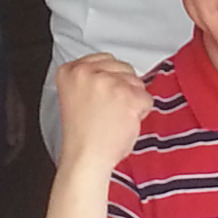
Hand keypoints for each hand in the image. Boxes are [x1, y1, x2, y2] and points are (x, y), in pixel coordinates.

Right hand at [53, 53, 151, 171]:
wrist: (85, 157)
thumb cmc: (83, 134)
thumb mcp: (76, 95)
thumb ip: (90, 78)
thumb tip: (115, 70)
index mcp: (70, 71)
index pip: (104, 59)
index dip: (110, 79)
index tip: (104, 96)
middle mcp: (87, 72)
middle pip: (123, 68)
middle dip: (123, 88)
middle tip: (109, 110)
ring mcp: (108, 83)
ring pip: (137, 82)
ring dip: (132, 100)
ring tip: (115, 117)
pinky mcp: (127, 96)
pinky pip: (147, 99)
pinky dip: (142, 112)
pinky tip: (125, 122)